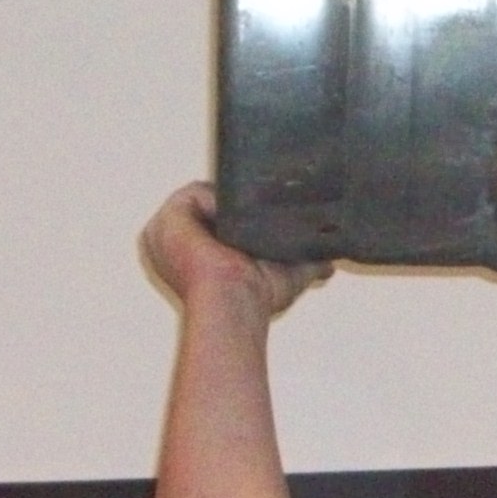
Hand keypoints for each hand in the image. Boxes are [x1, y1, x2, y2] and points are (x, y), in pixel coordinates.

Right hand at [141, 183, 331, 322]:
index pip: (217, 219)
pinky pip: (196, 194)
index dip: (240, 216)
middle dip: (236, 204)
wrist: (235, 303)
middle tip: (260, 207)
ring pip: (207, 197)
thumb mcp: (284, 279)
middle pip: (212, 205)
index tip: (261, 215)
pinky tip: (234, 219)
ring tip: (249, 217)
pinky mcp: (168, 218)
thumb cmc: (252, 301)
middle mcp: (173, 242)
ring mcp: (167, 229)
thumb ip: (307, 266)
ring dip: (229, 203)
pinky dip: (217, 200)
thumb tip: (329, 268)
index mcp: (189, 255)